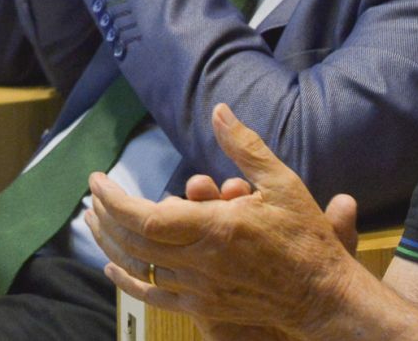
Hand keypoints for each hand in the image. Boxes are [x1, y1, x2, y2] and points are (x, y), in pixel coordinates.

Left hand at [84, 105, 364, 332]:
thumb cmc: (306, 238)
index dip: (115, 199)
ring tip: (94, 221)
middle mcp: (201, 264)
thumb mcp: (281, 183)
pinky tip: (113, 267)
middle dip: (106, 215)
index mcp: (215, 229)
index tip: (98, 180)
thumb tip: (219, 110)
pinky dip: (128, 281)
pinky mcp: (204, 308)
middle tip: (93, 194)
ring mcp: (200, 290)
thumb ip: (244, 146)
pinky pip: (154, 297)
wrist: (324, 297)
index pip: (146, 216)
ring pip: (140, 269)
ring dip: (111, 243)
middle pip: (134, 241)